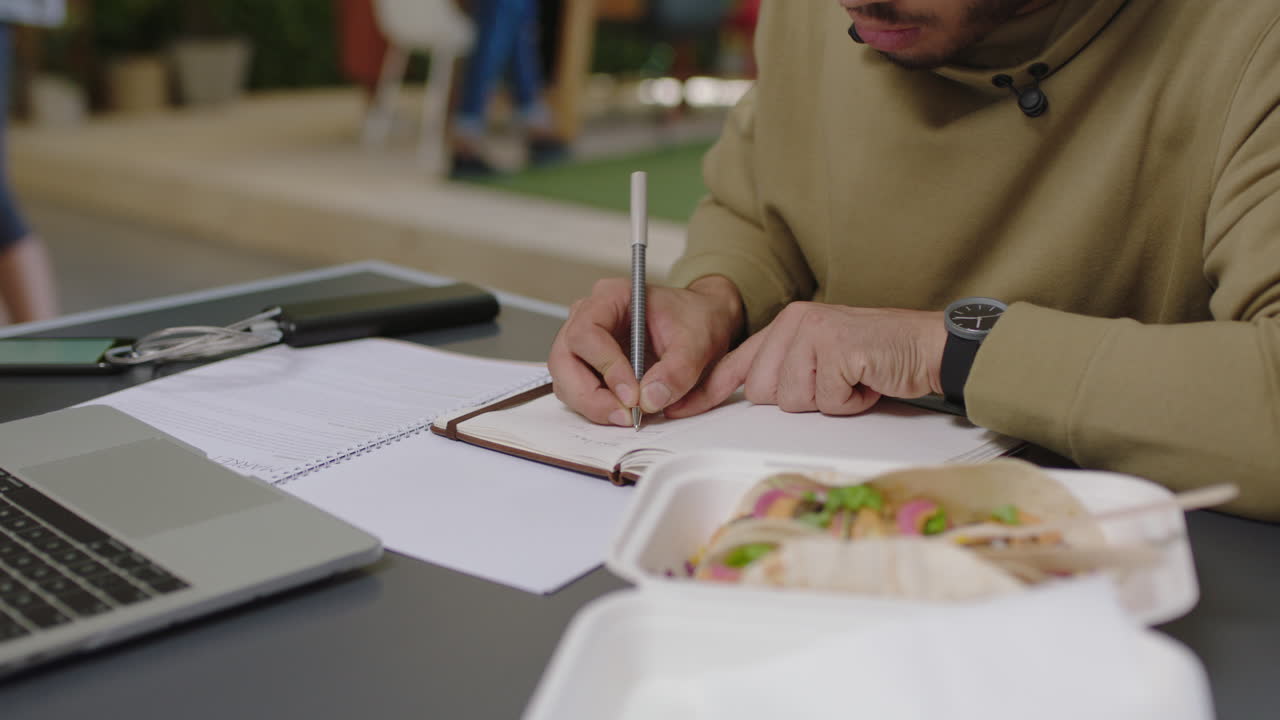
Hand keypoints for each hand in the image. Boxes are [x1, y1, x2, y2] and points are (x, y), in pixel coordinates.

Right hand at [548, 276, 744, 424]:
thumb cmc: (694, 320)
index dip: (605, 367)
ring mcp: (583, 342)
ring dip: (591, 405)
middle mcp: (588, 315)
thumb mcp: (697, 342)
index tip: (632, 395)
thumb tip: (650, 399)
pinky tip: (622, 411)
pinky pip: (577, 390)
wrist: (699, 323)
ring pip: (565, 380)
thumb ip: (678, 370)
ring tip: (627, 416)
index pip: (587, 332)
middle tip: (624, 415)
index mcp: (611, 296)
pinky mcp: (587, 365)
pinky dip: (596, 406)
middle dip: (590, 395)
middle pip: (564, 359)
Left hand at [668, 302, 946, 417]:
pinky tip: (865, 381)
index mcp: (787, 324)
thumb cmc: (878, 357)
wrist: (927, 346)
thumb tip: (754, 396)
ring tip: (852, 379)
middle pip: (766, 393)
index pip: (736, 363)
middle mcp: (796, 323)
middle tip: (836, 382)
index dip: (708, 391)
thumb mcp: (822, 360)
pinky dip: (851, 402)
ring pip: (794, 401)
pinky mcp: (837, 350)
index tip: (681, 409)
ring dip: (828, 402)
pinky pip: (827, 402)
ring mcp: (816, 333)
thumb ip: (787, 370)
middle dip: (802, 400)